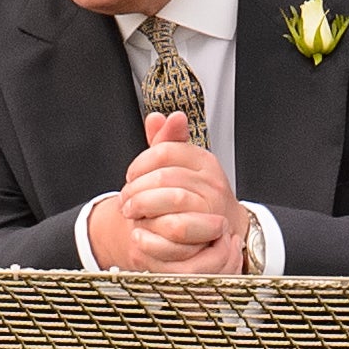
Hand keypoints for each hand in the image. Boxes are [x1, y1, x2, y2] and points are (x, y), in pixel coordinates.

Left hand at [88, 113, 246, 272]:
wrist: (223, 230)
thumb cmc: (198, 196)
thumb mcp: (183, 166)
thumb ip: (166, 142)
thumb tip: (155, 118)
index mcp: (203, 160)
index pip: (165, 151)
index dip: (140, 164)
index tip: (129, 177)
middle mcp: (212, 179)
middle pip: (164, 176)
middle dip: (137, 188)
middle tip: (124, 200)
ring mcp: (212, 204)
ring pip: (172, 198)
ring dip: (143, 206)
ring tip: (131, 212)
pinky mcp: (209, 230)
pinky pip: (177, 225)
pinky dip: (154, 227)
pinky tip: (143, 228)